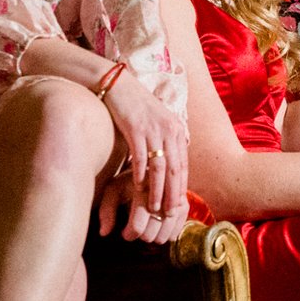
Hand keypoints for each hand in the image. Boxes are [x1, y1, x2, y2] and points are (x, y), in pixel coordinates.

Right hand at [97, 75, 189, 241]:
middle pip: (175, 169)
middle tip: (169, 215)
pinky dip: (140, 174)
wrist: (116, 85)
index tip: (178, 206)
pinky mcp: (136, 127)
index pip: (183, 165)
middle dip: (172, 194)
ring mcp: (154, 128)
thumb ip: (163, 142)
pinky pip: (141, 156)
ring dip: (157, 189)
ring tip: (153, 208)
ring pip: (160, 166)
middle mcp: (169, 128)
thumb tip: (166, 168)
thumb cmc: (134, 107)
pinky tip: (137, 188)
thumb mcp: (155, 123)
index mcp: (177, 129)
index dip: (180, 187)